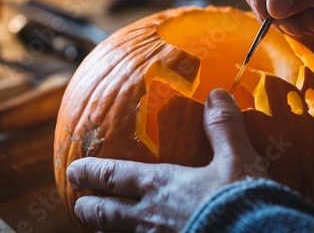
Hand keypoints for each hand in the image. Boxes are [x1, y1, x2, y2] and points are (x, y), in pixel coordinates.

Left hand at [67, 89, 267, 231]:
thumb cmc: (241, 200)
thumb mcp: (237, 158)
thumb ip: (223, 127)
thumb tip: (216, 94)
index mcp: (160, 185)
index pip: (113, 176)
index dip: (90, 172)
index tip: (72, 171)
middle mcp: (149, 217)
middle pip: (104, 214)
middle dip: (87, 208)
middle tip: (78, 205)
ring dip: (105, 232)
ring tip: (100, 230)